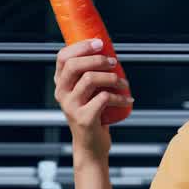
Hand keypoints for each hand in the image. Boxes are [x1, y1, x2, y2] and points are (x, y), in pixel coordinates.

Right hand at [53, 39, 133, 161]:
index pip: (62, 57)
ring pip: (90, 79)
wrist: (91, 146)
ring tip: (124, 83)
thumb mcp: (88, 93)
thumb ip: (91, 75)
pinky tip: (128, 99)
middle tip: (114, 62)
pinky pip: (104, 98)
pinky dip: (119, 97)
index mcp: (61, 84)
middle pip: (75, 65)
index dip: (81, 46)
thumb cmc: (94, 115)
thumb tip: (110, 52)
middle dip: (97, 59)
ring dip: (112, 78)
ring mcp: (70, 106)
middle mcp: (61, 93)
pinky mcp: (83, 118)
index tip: (100, 42)